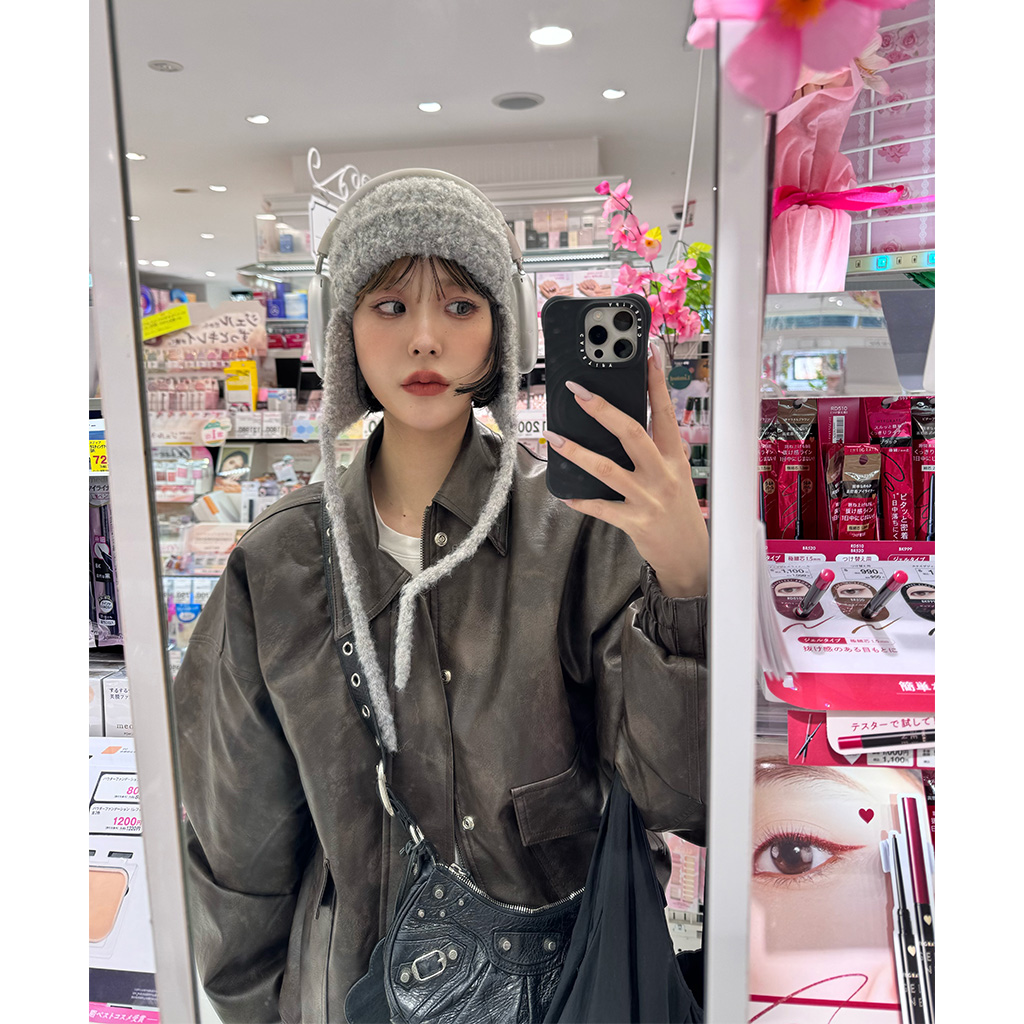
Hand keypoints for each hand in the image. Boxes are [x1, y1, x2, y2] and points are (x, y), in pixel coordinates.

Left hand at [545, 345, 708, 597]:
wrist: (690, 555)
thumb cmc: (679, 509)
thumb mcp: (676, 474)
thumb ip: (656, 449)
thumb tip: (623, 420)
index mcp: (675, 457)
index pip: (665, 413)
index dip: (656, 383)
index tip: (646, 355)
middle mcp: (663, 474)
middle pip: (632, 433)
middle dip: (603, 410)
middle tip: (578, 392)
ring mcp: (648, 498)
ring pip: (607, 469)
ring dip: (578, 452)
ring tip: (555, 437)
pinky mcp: (634, 521)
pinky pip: (602, 507)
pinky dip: (582, 500)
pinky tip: (565, 493)